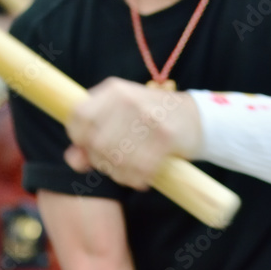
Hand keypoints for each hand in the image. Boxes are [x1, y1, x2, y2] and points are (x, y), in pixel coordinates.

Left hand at [64, 78, 201, 190]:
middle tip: (114, 166)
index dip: (79, 139)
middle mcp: (128, 100)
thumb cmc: (152, 121)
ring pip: (118, 158)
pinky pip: (141, 167)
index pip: (80, 116)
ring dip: (120, 175)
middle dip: (102, 162)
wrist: (196, 119)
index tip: (90, 149)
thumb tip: (74, 161)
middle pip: (97, 142)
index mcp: (114, 90)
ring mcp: (148, 117)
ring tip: (128, 175)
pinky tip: (142, 179)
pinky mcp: (166, 136)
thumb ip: (92, 137)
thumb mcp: (120, 119)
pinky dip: (137, 179)